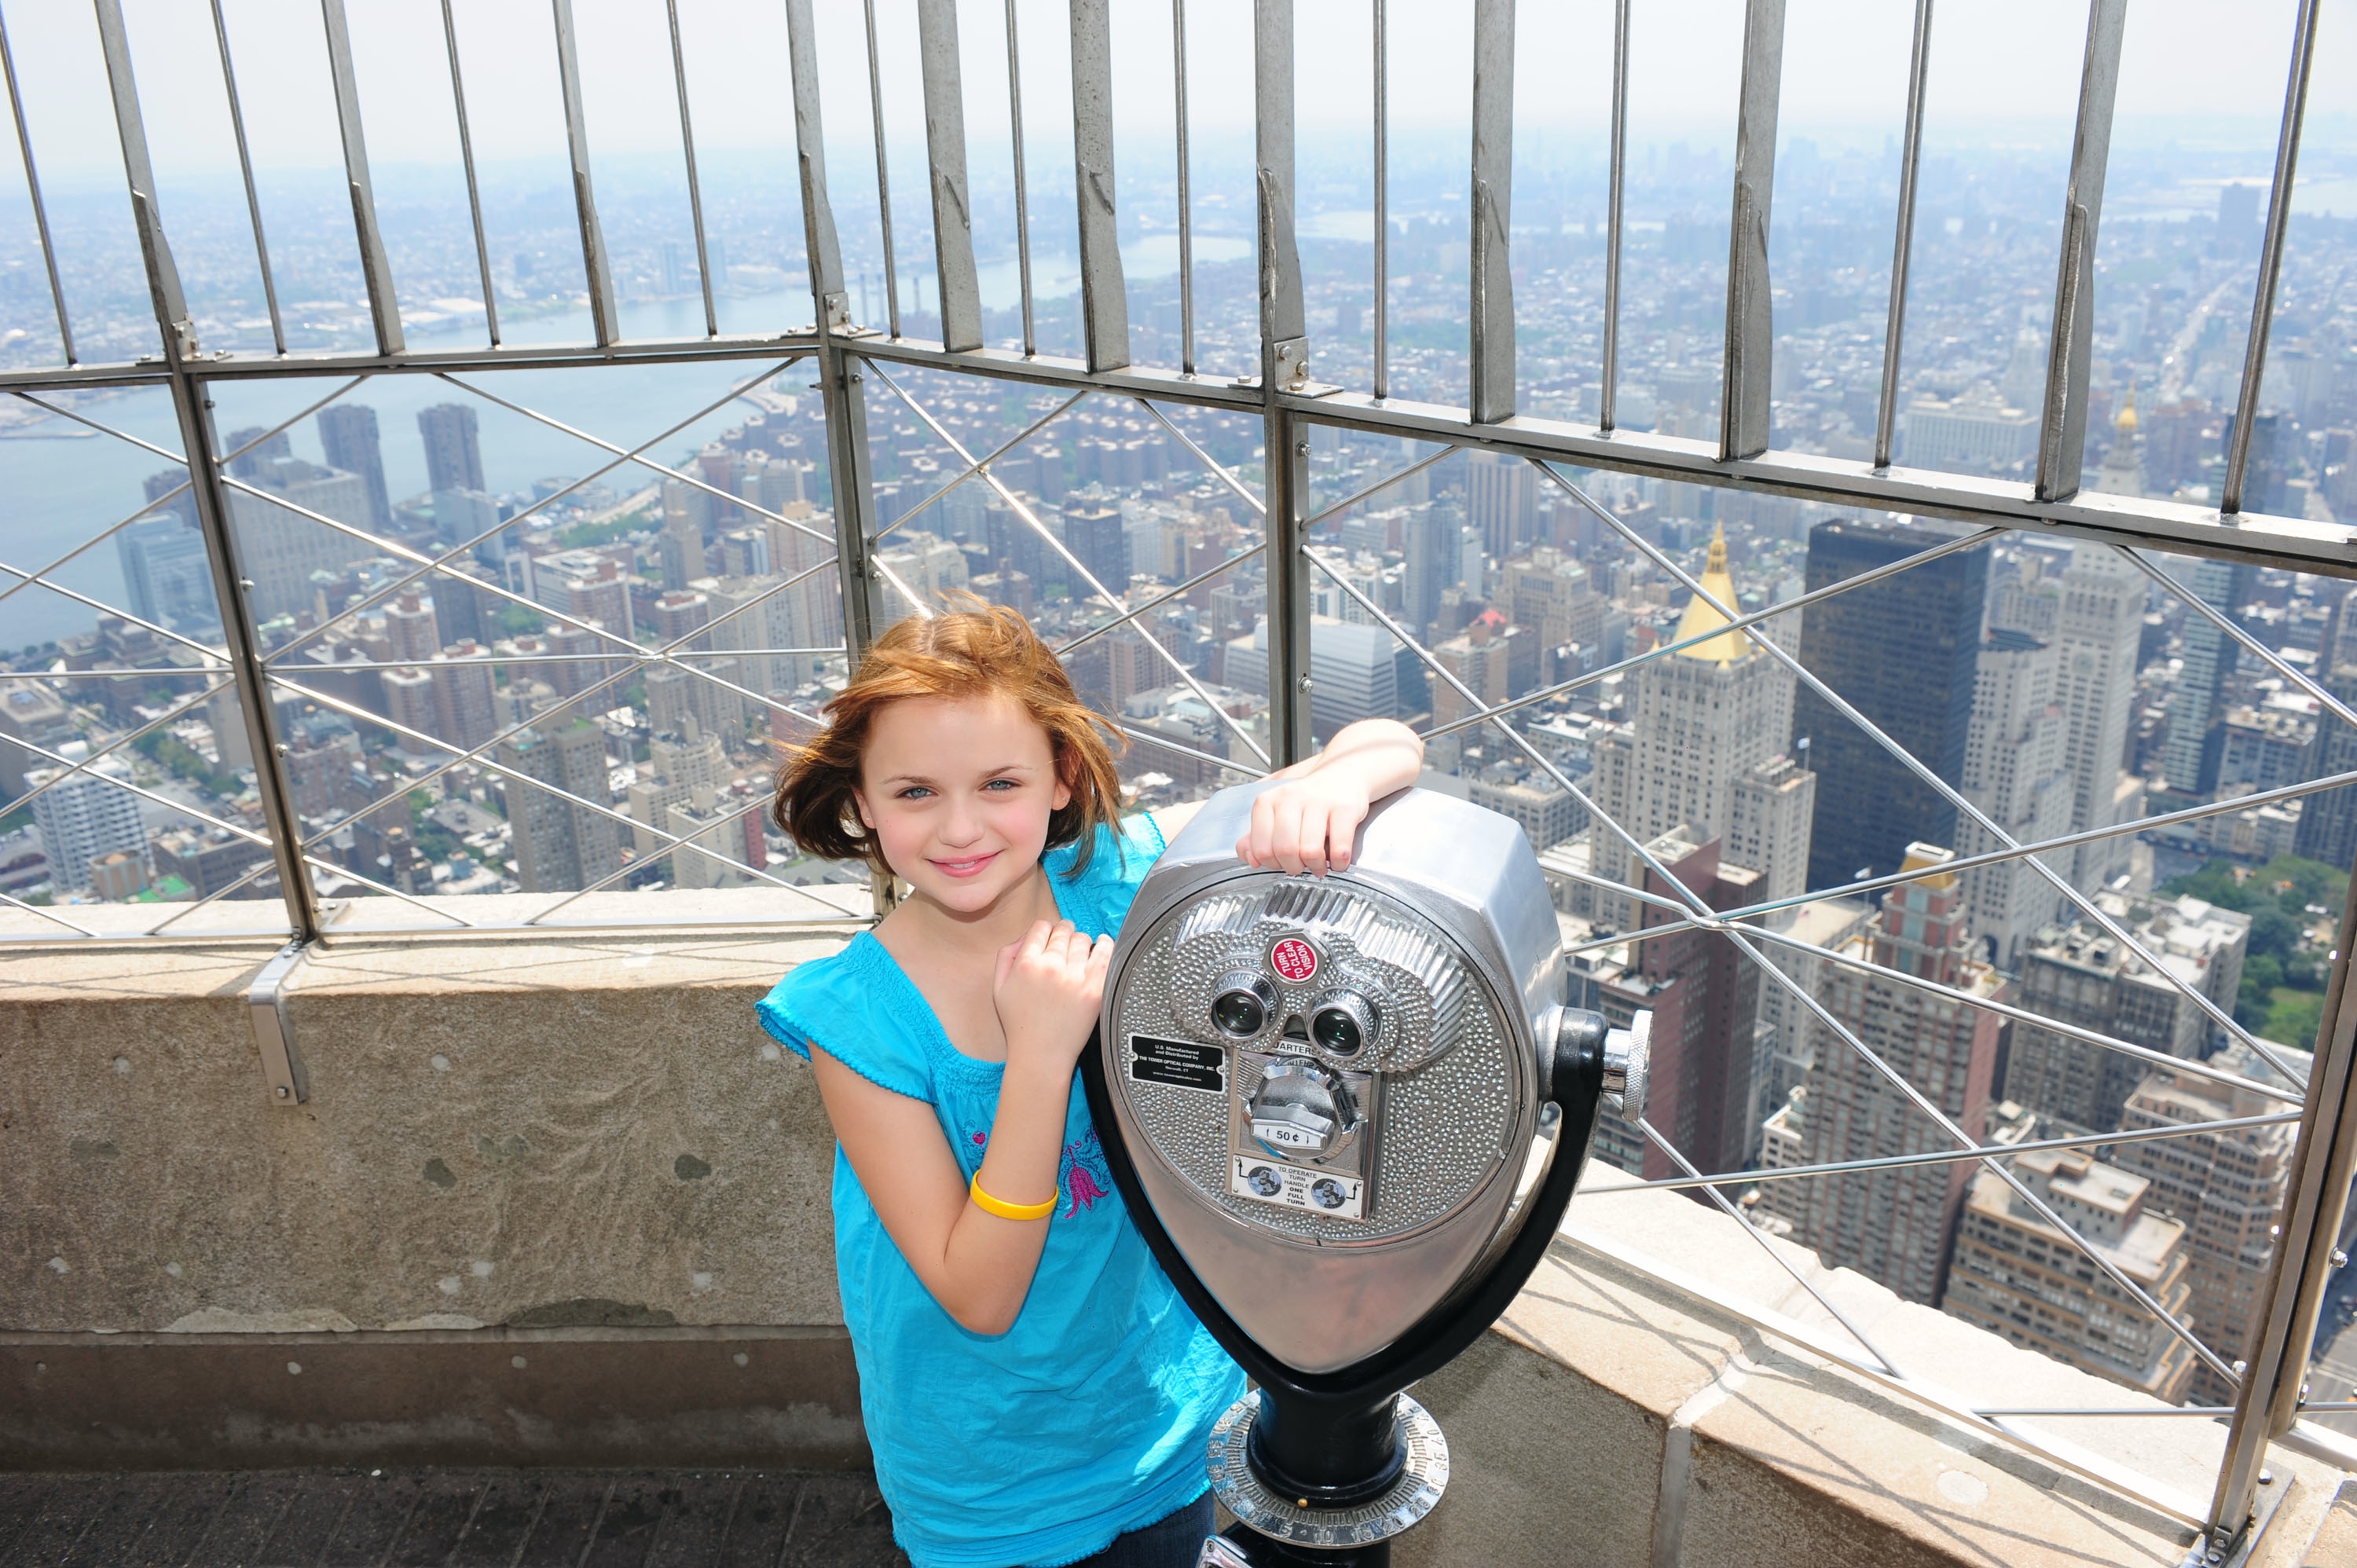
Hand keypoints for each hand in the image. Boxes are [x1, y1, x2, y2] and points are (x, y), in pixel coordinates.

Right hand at [993, 919, 1113, 1074]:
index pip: (1041, 927)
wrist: (1041, 1054)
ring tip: (1079, 954)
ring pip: (1083, 939)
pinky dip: (1105, 945)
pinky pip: (1106, 953)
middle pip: (1063, 931)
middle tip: (1065, 944)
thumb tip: (1025, 936)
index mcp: (1025, 964)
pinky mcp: (1095, 989)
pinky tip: (1102, 945)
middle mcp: (1050, 967)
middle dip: (1064, 934)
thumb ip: (1006, 955)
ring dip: (1081, 943)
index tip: (1050, 938)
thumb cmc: (1020, 1024)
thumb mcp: (999, 988)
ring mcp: (1075, 978)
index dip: (1046, 930)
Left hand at [1237, 771, 1373, 875]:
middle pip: (1285, 851)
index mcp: (1268, 801)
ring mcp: (1319, 801)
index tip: (1282, 863)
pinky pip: (1339, 848)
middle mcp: (1290, 798)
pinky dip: (1339, 863)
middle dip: (1295, 868)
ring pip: (1310, 851)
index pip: (1261, 848)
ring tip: (1320, 864)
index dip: (1272, 864)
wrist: (1342, 774)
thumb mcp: (1276, 813)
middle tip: (1302, 866)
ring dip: (1317, 867)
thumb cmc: (1308, 800)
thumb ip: (1256, 837)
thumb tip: (1251, 859)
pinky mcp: (1345, 808)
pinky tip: (1338, 859)